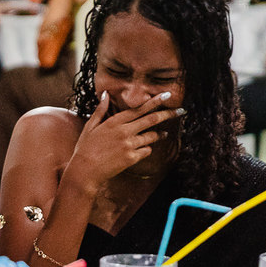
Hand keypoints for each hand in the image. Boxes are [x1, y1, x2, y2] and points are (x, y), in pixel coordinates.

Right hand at [66, 91, 183, 190]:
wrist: (85, 171)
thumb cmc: (85, 149)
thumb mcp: (90, 126)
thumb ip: (101, 110)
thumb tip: (106, 94)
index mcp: (115, 121)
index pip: (140, 108)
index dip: (155, 101)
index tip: (167, 95)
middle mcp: (124, 131)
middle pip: (152, 120)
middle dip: (168, 114)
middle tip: (180, 111)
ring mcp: (129, 145)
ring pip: (151, 137)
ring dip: (159, 135)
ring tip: (164, 135)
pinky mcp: (132, 158)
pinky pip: (146, 151)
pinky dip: (146, 149)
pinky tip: (143, 149)